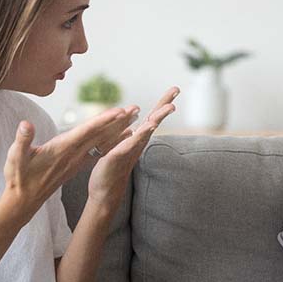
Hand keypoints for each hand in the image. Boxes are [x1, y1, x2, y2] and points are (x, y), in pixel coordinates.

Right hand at [1, 108, 136, 217]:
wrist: (23, 200)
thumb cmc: (18, 177)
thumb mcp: (15, 157)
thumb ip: (22, 140)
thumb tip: (25, 124)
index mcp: (62, 149)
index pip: (86, 132)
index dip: (103, 121)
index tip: (119, 112)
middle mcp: (73, 155)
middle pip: (100, 135)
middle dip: (118, 121)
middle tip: (136, 109)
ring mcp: (76, 161)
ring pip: (101, 143)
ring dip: (118, 130)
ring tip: (134, 119)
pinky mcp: (75, 165)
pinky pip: (98, 151)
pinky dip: (111, 143)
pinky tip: (120, 138)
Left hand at [87, 87, 178, 206]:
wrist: (105, 192)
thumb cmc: (113, 170)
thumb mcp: (122, 148)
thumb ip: (130, 138)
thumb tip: (135, 128)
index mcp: (137, 138)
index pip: (152, 117)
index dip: (162, 103)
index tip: (175, 89)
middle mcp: (137, 143)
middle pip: (154, 120)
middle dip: (164, 105)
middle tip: (177, 90)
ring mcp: (130, 149)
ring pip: (146, 131)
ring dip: (158, 118)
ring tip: (170, 107)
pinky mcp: (118, 156)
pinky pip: (130, 144)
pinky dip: (139, 135)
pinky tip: (148, 127)